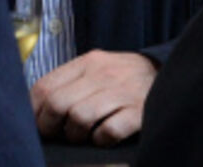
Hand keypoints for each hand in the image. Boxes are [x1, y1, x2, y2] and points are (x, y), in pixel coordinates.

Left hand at [29, 49, 157, 145]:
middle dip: (51, 127)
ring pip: (79, 118)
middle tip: (57, 135)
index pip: (45, 86)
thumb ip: (70, 82)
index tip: (37, 124)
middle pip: (58, 104)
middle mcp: (102, 74)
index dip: (34, 111)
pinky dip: (100, 140)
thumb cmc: (124, 77)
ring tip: (82, 136)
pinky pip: (107, 132)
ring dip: (75, 135)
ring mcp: (121, 92)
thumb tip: (37, 108)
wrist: (168, 73)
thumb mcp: (96, 68)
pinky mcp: (138, 112)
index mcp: (87, 62)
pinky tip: (103, 137)